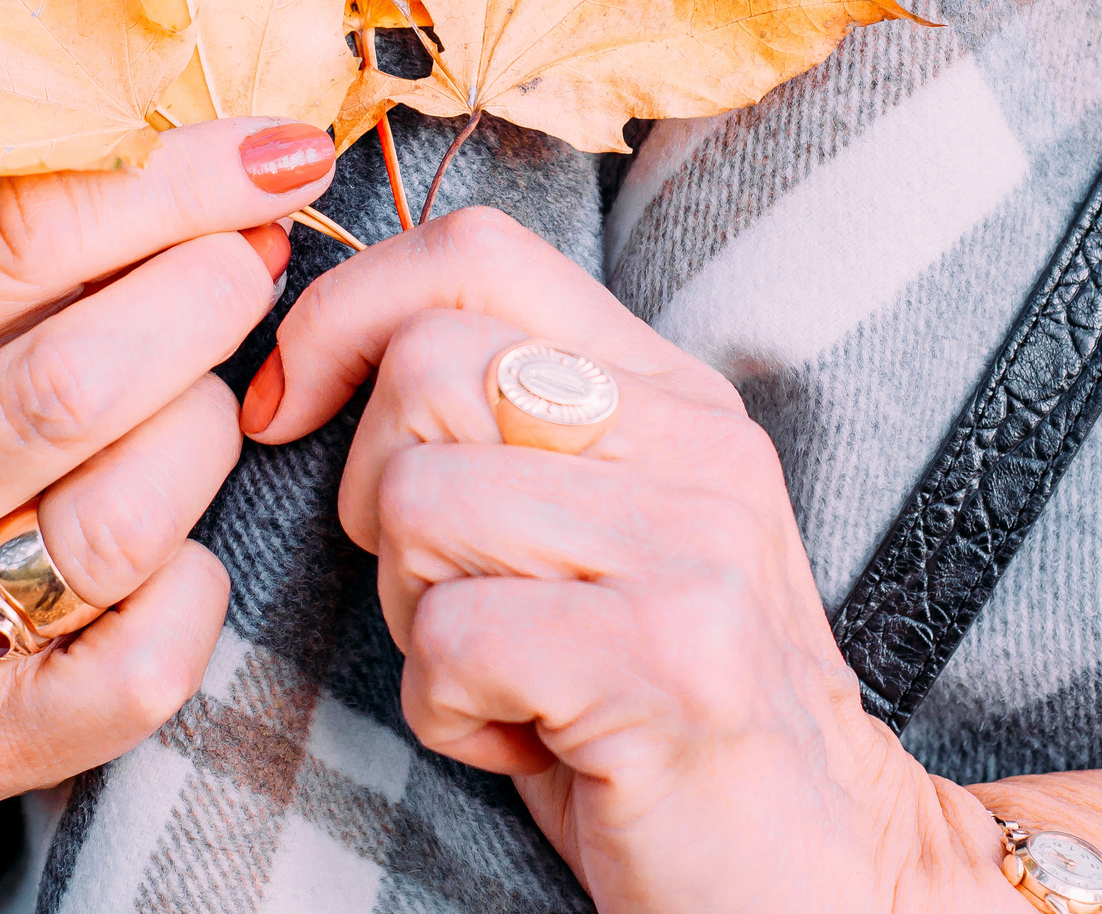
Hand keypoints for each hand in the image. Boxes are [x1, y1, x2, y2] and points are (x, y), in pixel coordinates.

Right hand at [0, 118, 334, 843]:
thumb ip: (33, 247)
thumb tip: (235, 174)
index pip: (16, 238)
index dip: (174, 181)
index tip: (278, 153)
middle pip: (79, 381)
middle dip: (207, 301)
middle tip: (251, 265)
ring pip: (127, 521)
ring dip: (204, 438)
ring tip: (197, 407)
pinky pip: (146, 665)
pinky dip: (195, 593)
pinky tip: (178, 553)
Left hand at [249, 206, 1101, 913]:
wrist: (813, 875)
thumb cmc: (649, 711)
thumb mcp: (587, 533)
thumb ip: (501, 424)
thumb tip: (319, 348)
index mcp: (672, 391)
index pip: (477, 250)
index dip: (344, 309)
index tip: (289, 406)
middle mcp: (698, 440)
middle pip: (425, 369)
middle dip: (379, 502)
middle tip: (455, 603)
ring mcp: (697, 539)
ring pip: (420, 502)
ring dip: (418, 620)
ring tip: (511, 681)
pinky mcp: (676, 652)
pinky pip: (450, 638)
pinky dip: (450, 714)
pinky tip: (534, 742)